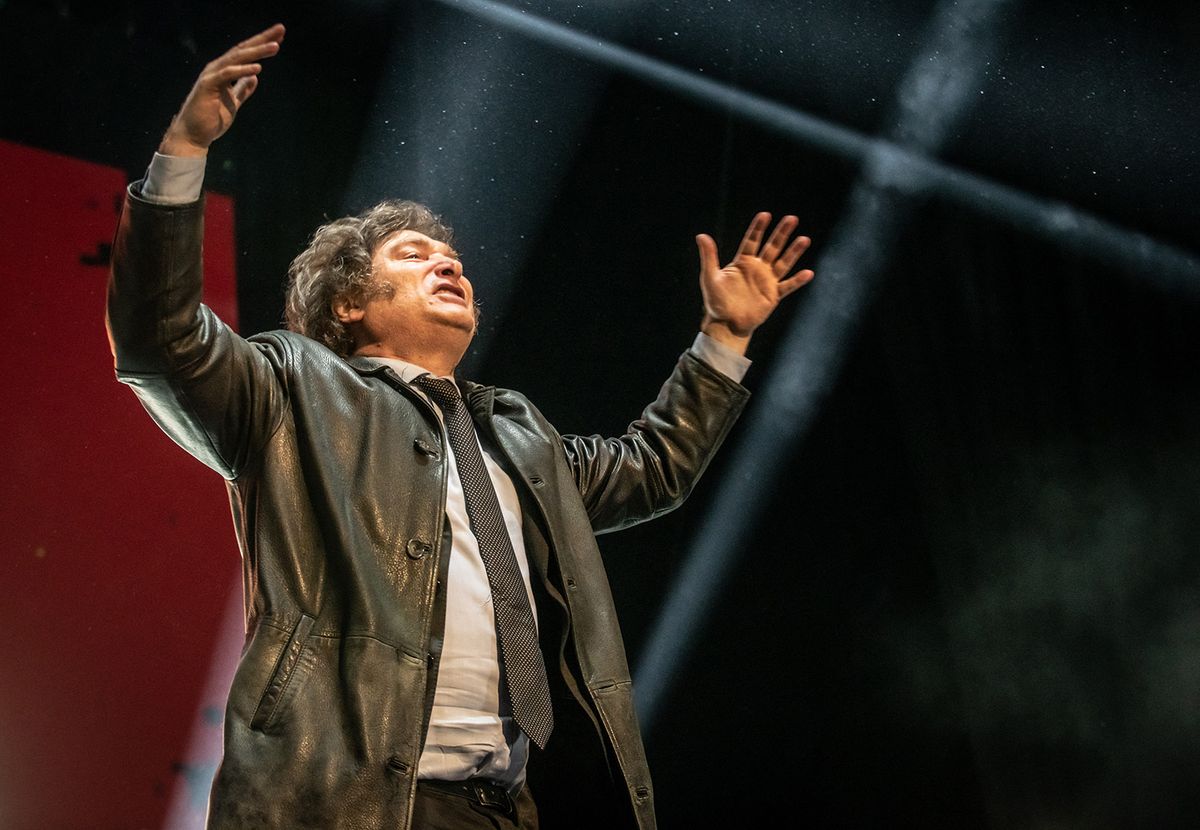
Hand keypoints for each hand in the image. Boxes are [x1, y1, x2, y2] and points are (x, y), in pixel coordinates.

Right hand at [159, 24, 285, 156]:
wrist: (194, 135)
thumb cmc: (211, 119)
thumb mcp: (234, 102)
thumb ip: (242, 89)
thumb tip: (255, 78)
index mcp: (225, 71)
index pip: (246, 54)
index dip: (262, 44)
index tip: (279, 37)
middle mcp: (218, 69)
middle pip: (243, 50)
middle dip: (262, 39)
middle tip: (280, 30)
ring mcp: (212, 75)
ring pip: (236, 58)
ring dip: (257, 52)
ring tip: (275, 47)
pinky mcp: (208, 85)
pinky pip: (227, 75)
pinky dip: (242, 70)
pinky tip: (257, 68)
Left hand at [696, 212, 813, 351]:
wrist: (726, 325)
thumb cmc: (716, 302)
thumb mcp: (710, 277)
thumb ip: (709, 257)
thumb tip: (700, 235)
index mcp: (743, 262)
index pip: (752, 241)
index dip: (758, 228)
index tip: (765, 215)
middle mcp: (757, 269)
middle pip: (772, 247)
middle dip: (782, 233)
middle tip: (792, 218)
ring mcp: (767, 281)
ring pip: (783, 263)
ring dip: (794, 252)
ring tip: (805, 239)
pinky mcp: (773, 296)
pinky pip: (787, 286)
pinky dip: (798, 281)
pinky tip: (808, 273)